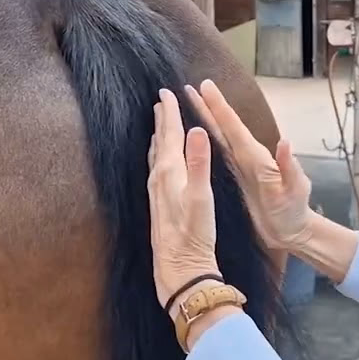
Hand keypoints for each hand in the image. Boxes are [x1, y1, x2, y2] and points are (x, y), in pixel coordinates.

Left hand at [147, 88, 220, 312]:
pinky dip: (158, 155)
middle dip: (161, 120)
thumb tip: (197, 130)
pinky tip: (159, 161)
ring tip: (159, 123)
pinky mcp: (158, 204)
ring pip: (156, 155)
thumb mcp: (202, 197)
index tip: (167, 92)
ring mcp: (156, 192)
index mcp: (170, 172)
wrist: (180, 267)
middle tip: (160, 99)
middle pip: (160, 141)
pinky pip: (156, 169)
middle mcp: (159, 179)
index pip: (170, 134)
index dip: (170, 113)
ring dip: (158, 136)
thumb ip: (200, 162)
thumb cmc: (194, 234)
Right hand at [183, 79, 313, 251]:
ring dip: (202, 121)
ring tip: (186, 104)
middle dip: (205, 107)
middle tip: (186, 87)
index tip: (205, 86)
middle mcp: (247, 157)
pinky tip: (193, 138)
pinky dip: (204, 143)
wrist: (293, 231)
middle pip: (222, 128)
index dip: (220, 107)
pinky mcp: (235, 179)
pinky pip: (217, 155)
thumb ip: (290, 167)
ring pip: (217, 139)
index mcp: (257, 157)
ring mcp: (240, 167)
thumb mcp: (295, 189)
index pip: (235, 128)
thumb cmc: (294, 211)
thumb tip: (285, 142)